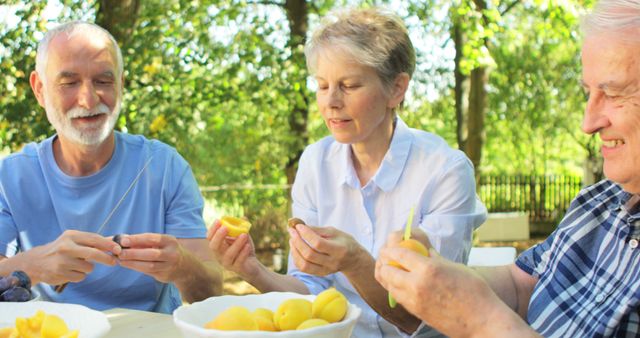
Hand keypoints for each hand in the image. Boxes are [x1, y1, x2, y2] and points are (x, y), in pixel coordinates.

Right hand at [23, 230, 119, 284]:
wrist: (36, 262)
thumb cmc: (61, 250)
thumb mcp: (73, 240)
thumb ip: (92, 242)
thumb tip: (114, 243)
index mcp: (71, 236)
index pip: (94, 239)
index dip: (108, 245)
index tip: (118, 249)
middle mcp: (66, 247)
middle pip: (93, 253)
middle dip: (106, 258)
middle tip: (114, 262)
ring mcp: (62, 261)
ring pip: (88, 267)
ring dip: (88, 268)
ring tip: (77, 265)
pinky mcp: (60, 273)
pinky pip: (81, 277)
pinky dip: (80, 275)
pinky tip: (70, 271)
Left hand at [117, 233, 188, 282]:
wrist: (185, 266)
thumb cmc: (167, 250)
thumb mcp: (161, 243)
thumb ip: (144, 242)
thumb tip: (123, 240)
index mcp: (170, 241)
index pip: (151, 238)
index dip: (137, 239)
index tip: (123, 240)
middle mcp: (172, 253)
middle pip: (151, 253)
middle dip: (133, 253)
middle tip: (120, 252)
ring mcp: (169, 265)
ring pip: (149, 265)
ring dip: (133, 263)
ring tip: (121, 260)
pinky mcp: (164, 275)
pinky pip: (148, 272)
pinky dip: (136, 268)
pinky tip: (128, 265)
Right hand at [206, 219, 260, 277]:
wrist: (252, 264)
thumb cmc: (244, 248)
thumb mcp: (243, 236)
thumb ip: (242, 228)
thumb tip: (243, 218)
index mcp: (218, 246)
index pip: (210, 238)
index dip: (212, 229)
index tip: (218, 220)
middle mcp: (219, 255)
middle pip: (214, 247)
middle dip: (218, 236)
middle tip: (226, 227)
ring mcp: (227, 263)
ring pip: (228, 254)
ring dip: (236, 244)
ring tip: (244, 235)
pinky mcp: (236, 268)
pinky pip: (238, 261)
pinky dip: (243, 253)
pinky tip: (248, 245)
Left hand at [288, 224, 364, 275]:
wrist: (353, 260)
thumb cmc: (344, 242)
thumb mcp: (335, 232)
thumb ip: (318, 230)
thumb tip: (300, 226)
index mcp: (339, 250)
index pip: (318, 243)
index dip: (306, 234)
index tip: (299, 226)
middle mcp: (332, 262)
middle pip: (309, 254)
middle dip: (297, 241)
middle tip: (292, 231)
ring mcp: (326, 271)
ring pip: (304, 264)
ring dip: (294, 251)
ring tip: (292, 239)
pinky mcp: (320, 274)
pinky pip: (304, 268)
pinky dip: (296, 258)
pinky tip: (295, 248)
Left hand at [375, 235, 497, 336]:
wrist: (481, 321)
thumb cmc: (474, 291)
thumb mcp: (455, 267)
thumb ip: (435, 259)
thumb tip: (425, 252)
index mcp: (428, 269)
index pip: (399, 254)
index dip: (391, 249)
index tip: (389, 247)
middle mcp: (417, 284)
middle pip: (386, 271)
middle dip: (384, 262)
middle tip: (387, 258)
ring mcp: (414, 301)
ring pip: (388, 286)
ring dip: (387, 276)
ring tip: (391, 270)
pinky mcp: (415, 312)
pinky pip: (397, 297)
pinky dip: (394, 288)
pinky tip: (401, 284)